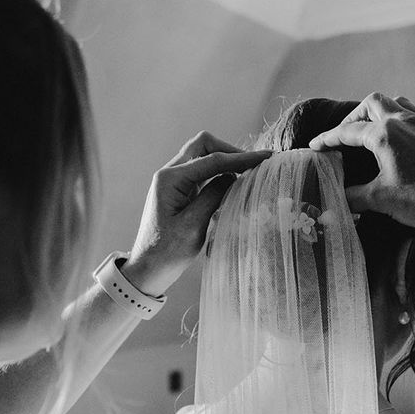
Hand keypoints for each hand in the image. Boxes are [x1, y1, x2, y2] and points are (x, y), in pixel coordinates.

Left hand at [122, 132, 271, 295]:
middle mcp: (170, 173)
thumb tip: (232, 176)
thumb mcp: (194, 226)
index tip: (266, 157)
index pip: (212, 159)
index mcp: (171, 179)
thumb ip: (213, 196)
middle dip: (230, 151)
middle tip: (253, 165)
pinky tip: (233, 184)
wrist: (148, 268)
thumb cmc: (167, 252)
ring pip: (203, 156)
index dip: (241, 157)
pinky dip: (219, 173)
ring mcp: (174, 181)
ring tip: (247, 173)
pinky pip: (202, 171)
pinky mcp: (180, 191)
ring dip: (225, 161)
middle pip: (203, 145)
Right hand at [309, 92, 414, 231]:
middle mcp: (405, 122)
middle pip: (373, 103)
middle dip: (354, 116)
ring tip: (371, 131)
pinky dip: (400, 123)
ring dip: (380, 112)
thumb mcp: (379, 199)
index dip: (328, 138)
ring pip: (397, 104)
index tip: (315, 145)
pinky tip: (399, 144)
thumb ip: (354, 196)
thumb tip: (338, 199)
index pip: (349, 131)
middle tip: (345, 134)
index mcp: (385, 134)